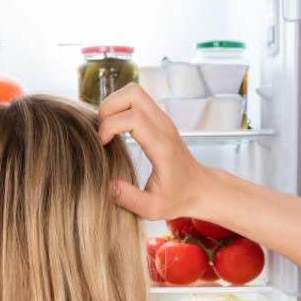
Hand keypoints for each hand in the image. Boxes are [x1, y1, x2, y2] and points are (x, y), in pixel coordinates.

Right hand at [97, 84, 212, 221]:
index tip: (102, 144)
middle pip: (132, 93)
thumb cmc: (177, 198)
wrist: (200, 188)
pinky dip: (119, 108)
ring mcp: (162, 119)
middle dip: (108, 108)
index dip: (110, 126)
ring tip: (106, 129)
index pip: (133, 118)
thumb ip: (130, 199)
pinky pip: (135, 100)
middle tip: (101, 132)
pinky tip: (115, 130)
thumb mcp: (153, 209)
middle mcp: (164, 126)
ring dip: (113, 105)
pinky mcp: (158, 119)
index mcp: (162, 146)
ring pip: (133, 91)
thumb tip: (109, 185)